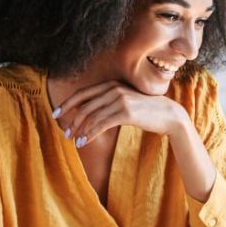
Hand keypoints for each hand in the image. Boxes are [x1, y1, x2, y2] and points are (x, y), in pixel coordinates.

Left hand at [54, 81, 187, 146]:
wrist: (169, 115)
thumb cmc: (146, 110)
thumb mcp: (126, 101)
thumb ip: (109, 102)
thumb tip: (89, 113)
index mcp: (112, 84)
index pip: (83, 93)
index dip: (67, 103)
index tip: (56, 113)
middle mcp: (114, 89)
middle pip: (85, 105)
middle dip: (72, 120)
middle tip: (65, 133)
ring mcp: (120, 100)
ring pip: (92, 116)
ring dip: (80, 130)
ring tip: (74, 140)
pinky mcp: (125, 112)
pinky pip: (101, 124)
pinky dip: (90, 134)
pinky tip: (84, 142)